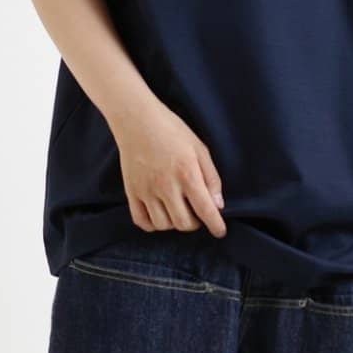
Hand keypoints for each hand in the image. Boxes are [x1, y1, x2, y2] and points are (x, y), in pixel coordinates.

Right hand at [110, 97, 227, 235]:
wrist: (137, 120)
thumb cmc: (172, 131)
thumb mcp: (200, 149)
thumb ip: (211, 178)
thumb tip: (218, 205)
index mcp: (187, 174)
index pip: (205, 210)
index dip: (216, 226)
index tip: (220, 232)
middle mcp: (166, 186)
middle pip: (184, 224)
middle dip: (195, 223)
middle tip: (196, 212)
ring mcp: (146, 191)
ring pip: (164, 225)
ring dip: (174, 223)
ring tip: (178, 210)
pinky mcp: (131, 192)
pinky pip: (142, 221)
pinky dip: (153, 225)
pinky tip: (160, 214)